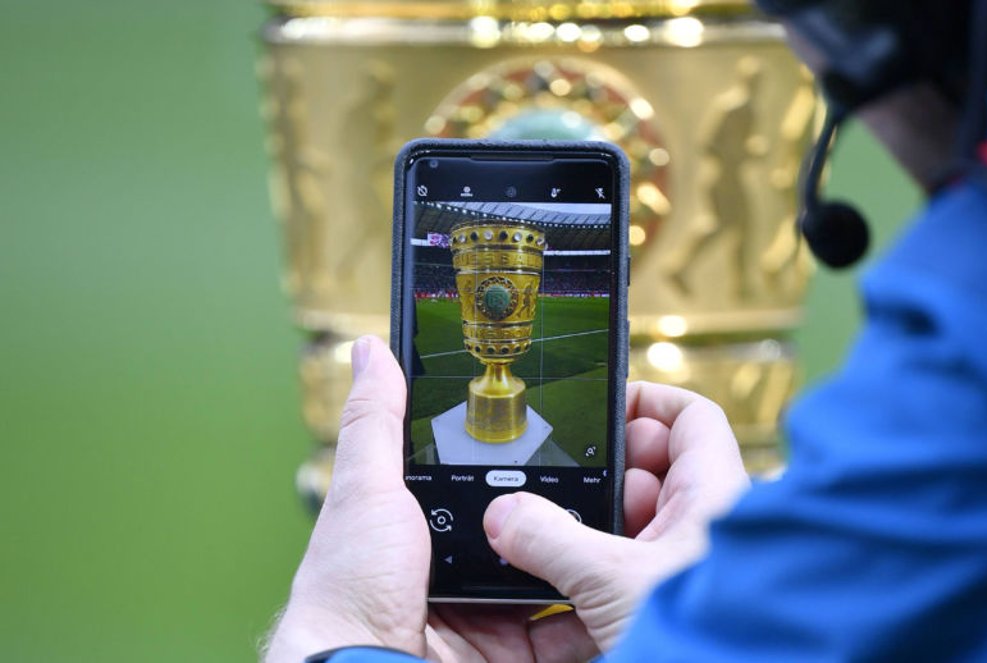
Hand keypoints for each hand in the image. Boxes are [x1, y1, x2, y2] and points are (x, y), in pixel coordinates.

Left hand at [264, 337, 599, 662]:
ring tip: (627, 521)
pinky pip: (566, 628)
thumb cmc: (347, 589)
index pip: (487, 481)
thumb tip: (370, 351)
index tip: (565, 432)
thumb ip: (377, 421)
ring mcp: (488, 612)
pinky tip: (616, 583)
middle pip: (530, 528)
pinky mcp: (513, 651)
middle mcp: (458, 567)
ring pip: (557, 575)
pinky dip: (592, 610)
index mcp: (424, 524)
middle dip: (570, 507)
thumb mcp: (367, 490)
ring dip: (588, 554)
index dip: (524, 461)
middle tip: (614, 476)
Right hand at [483, 381, 749, 651]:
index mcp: (713, 494)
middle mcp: (706, 524)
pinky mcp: (668, 601)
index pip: (688, 416)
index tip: (596, 408)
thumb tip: (505, 514)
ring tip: (552, 543)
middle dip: (599, 478)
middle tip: (559, 488)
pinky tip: (563, 593)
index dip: (643, 401)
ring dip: (590, 531)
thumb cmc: (709, 643)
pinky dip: (595, 572)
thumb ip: (551, 540)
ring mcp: (687, 564)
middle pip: (650, 470)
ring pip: (634, 524)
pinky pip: (627, 569)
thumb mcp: (613, 582)